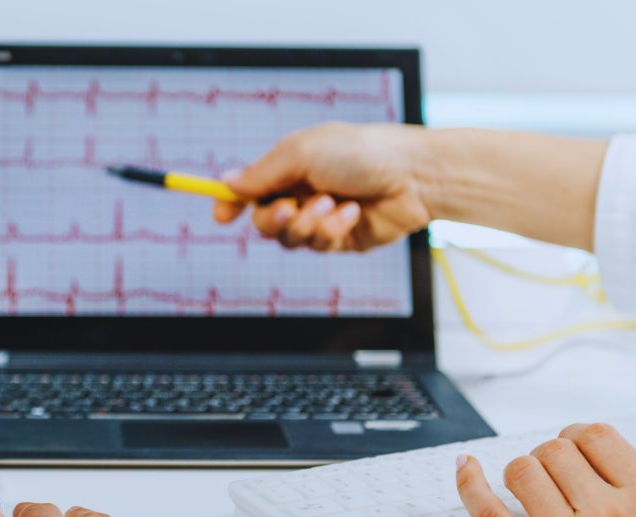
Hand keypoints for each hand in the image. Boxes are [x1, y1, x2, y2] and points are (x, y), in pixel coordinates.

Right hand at [213, 122, 431, 251]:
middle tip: (289, 207)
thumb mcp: (303, 152)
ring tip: (333, 204)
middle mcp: (302, 192)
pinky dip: (332, 229)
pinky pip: (318, 245)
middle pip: (262, 221)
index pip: (249, 189)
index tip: (220, 216)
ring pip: (289, 238)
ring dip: (308, 222)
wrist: (415, 176)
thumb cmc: (363, 152)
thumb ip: (262, 173)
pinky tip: (352, 213)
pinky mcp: (340, 239)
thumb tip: (226, 182)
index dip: (230, 203)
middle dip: (272, 218)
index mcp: (290, 167)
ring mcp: (321, 217)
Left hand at [456, 423, 635, 516]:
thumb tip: (584, 447)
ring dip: (516, 475)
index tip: (566, 448)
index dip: (573, 437)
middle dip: (543, 459)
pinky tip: (466, 469)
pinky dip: (469, 484)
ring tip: (524, 492)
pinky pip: (488, 512)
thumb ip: (618, 486)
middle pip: (553, 451)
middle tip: (546, 481)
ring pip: (522, 471)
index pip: (595, 436)